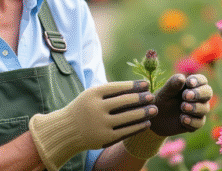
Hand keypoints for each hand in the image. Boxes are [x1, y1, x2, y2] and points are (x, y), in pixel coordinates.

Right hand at [29, 80, 157, 170]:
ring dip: (143, 113)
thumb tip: (136, 87)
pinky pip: (126, 131)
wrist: (66, 130)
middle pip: (124, 101)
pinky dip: (138, 127)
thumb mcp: (91, 96)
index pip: (117, 87)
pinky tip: (146, 123)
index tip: (146, 84)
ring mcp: (100, 124)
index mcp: (92, 94)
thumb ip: (110, 92)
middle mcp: (96, 108)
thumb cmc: (83, 109)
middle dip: (141, 98)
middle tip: (152, 96)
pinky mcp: (104, 138)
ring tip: (154, 109)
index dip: (133, 85)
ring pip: (127, 117)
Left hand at [148, 74, 211, 135]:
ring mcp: (198, 110)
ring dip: (195, 107)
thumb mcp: (165, 92)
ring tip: (182, 107)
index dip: (198, 80)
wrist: (157, 118)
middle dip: (198, 94)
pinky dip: (192, 121)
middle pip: (208, 92)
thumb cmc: (162, 100)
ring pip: (205, 108)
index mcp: (192, 86)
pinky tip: (183, 119)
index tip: (189, 83)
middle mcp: (198, 97)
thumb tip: (182, 78)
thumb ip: (173, 84)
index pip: (202, 80)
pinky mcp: (196, 123)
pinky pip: (199, 122)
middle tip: (186, 96)